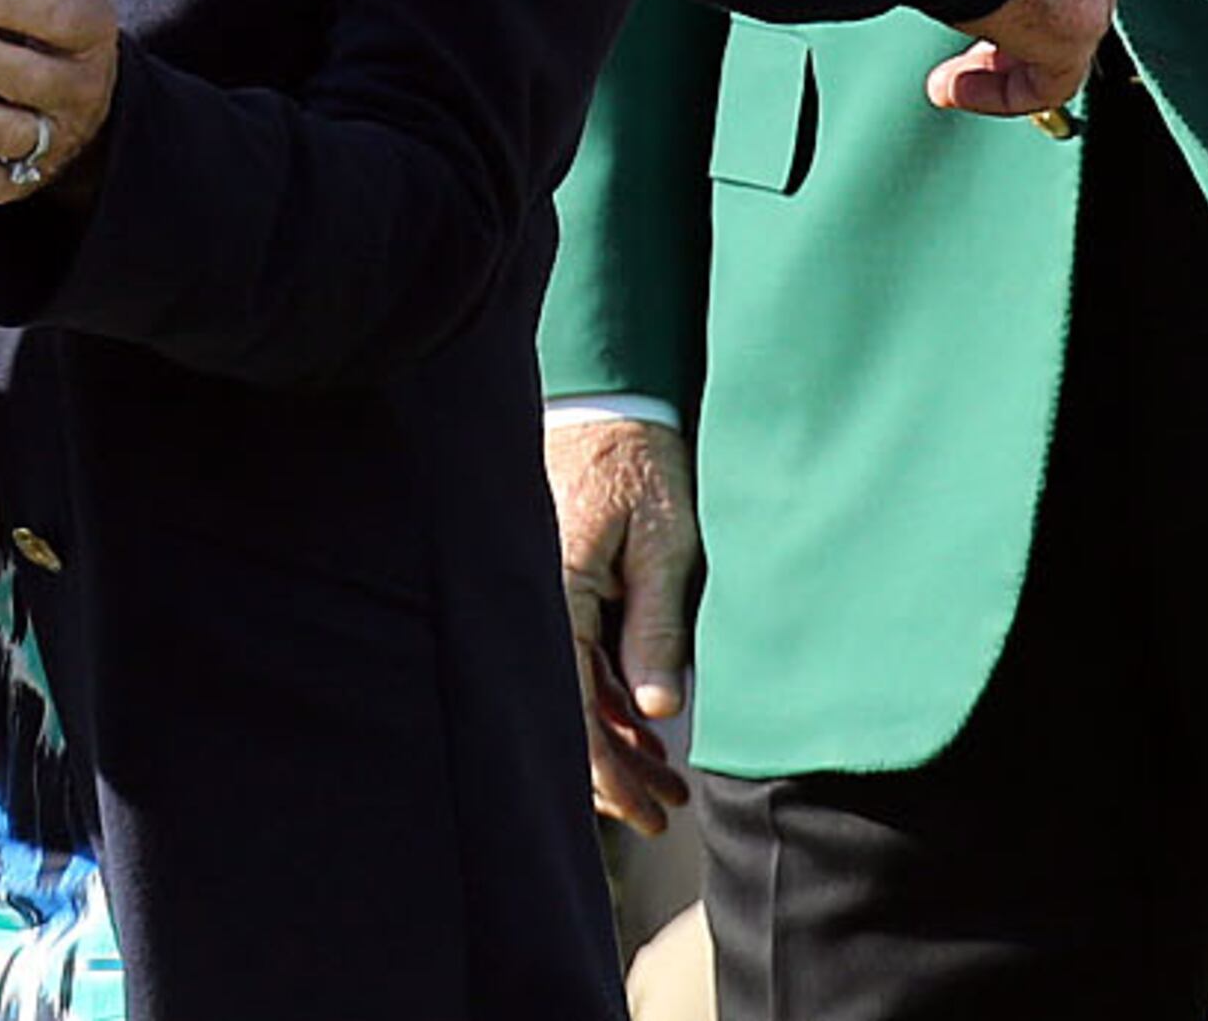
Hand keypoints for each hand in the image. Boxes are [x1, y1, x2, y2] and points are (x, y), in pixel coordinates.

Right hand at [547, 412, 697, 833]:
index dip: (606, 770)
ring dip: (617, 738)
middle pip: (567, 709)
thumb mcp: (663, 541)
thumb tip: (656, 712)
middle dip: (614, 772)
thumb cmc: (641, 460)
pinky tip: (646, 725)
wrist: (615, 396)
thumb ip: (655, 624)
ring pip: (574, 688)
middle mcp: (540, 599)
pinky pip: (578, 655)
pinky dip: (610, 696)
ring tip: (667, 779)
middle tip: (665, 812)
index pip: (572, 707)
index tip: (645, 811)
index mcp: (557, 592)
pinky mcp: (561, 581)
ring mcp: (547, 591)